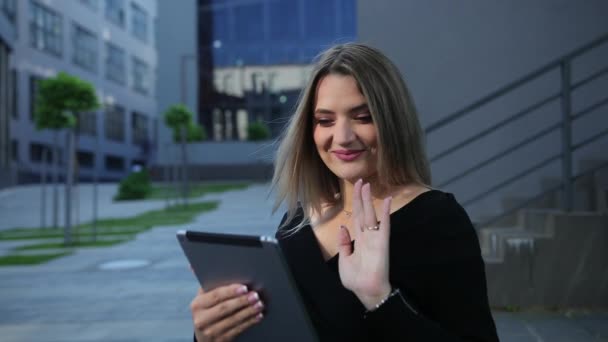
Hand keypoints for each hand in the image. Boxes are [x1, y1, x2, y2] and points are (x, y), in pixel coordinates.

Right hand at [190, 284, 263, 340]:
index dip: (230, 291)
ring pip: (233, 320)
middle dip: (242, 301)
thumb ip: (208, 282)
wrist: (205, 335)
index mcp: (197, 304)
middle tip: (256, 295)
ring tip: (260, 304)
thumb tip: (194, 265)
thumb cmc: (209, 309)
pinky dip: (249, 322)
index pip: (215, 296)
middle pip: (224, 308)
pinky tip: (258, 316)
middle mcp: (201, 319)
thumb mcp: (205, 297)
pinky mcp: (220, 340)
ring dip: (249, 312)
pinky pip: (237, 330)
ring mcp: (210, 332)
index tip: (244, 287)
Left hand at [337, 180, 391, 308]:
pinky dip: (386, 212)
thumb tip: (343, 227)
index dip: (356, 204)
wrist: (366, 291)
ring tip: (367, 185)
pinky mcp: (382, 242)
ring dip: (369, 200)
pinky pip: (385, 224)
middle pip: (363, 212)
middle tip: (361, 181)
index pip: (357, 217)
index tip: (356, 190)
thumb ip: (344, 243)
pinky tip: (387, 200)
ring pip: (371, 214)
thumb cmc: (355, 279)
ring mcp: (374, 237)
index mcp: (358, 239)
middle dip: (361, 197)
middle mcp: (366, 235)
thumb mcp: (344, 259)